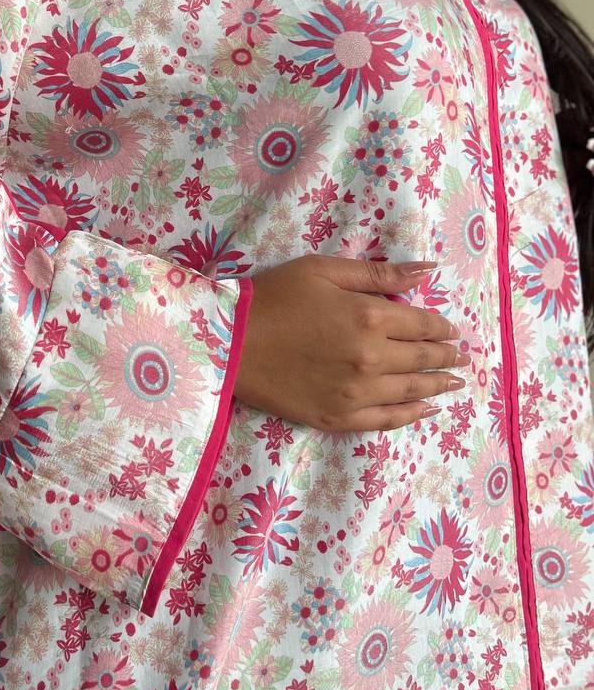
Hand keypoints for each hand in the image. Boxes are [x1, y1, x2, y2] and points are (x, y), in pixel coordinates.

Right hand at [233, 254, 468, 431]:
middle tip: (460, 357)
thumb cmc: (274, 297)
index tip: (452, 330)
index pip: (423, 324)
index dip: (442, 327)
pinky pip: (387, 420)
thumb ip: (379, 274)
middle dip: (446, 356)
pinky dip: (412, 415)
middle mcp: (372, 359)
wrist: (229, 342)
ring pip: (412, 391)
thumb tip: (429, 270)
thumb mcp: (324, 271)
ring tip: (453, 383)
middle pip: (423, 358)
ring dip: (438, 385)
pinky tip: (426, 410)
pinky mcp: (338, 417)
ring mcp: (357, 393)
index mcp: (371, 318)